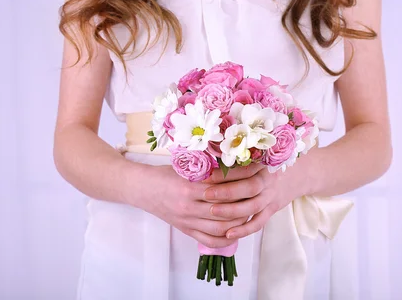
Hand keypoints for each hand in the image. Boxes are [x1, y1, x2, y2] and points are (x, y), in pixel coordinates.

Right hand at [135, 164, 263, 248]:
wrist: (142, 189)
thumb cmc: (164, 174)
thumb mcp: (184, 166)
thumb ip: (206, 168)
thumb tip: (234, 162)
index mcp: (188, 186)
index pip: (223, 183)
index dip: (242, 177)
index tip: (256, 170)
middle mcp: (189, 206)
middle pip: (226, 208)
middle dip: (245, 199)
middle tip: (259, 190)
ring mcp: (188, 221)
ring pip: (221, 227)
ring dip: (240, 220)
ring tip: (251, 209)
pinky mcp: (186, 230)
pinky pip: (210, 240)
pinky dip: (226, 238)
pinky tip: (237, 230)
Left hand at [202, 163, 307, 239]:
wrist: (297, 175)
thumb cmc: (267, 163)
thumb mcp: (258, 155)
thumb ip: (238, 158)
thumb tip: (207, 160)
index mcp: (263, 164)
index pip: (244, 169)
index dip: (225, 173)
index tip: (206, 175)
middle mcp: (268, 181)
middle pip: (249, 188)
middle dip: (226, 191)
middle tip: (206, 194)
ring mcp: (270, 197)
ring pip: (253, 207)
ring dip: (231, 211)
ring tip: (212, 211)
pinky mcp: (271, 210)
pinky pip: (258, 223)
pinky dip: (243, 230)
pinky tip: (228, 234)